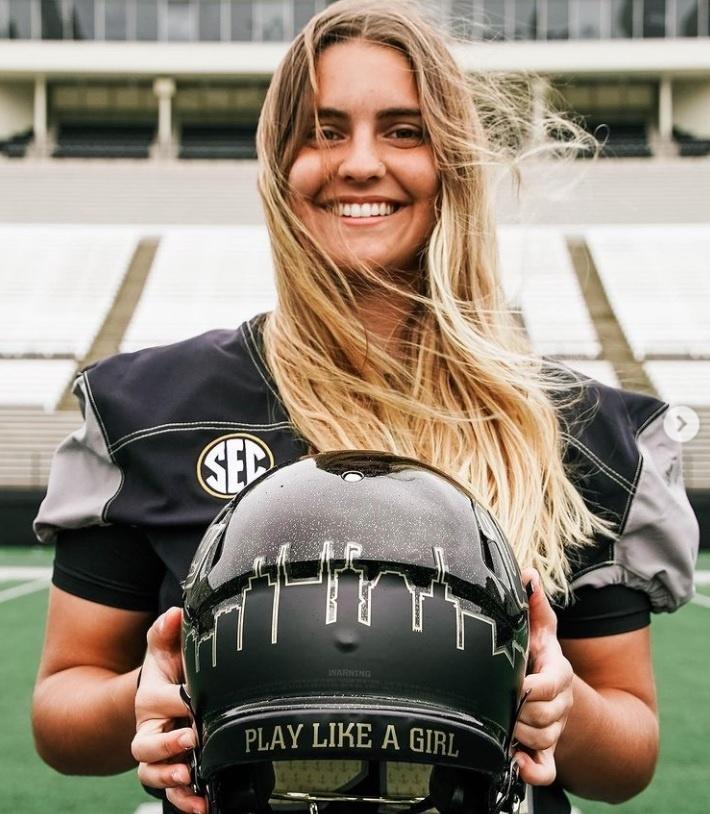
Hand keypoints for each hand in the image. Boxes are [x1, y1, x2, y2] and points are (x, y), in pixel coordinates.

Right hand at [131, 607, 207, 813]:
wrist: (161, 694)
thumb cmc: (166, 670)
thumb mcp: (165, 647)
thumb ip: (167, 631)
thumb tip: (175, 615)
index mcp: (150, 698)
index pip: (163, 701)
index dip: (180, 703)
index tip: (196, 701)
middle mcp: (150, 729)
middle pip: (145, 746)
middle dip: (166, 746)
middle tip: (190, 739)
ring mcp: (159, 753)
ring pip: (151, 773)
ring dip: (169, 777)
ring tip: (189, 775)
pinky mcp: (170, 768)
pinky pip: (169, 790)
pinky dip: (184, 800)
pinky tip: (202, 804)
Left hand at [512, 569, 573, 785]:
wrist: (555, 693)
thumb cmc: (540, 657)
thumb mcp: (539, 630)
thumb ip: (534, 604)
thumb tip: (527, 574)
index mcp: (558, 672)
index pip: (554, 683)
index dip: (535, 687)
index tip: (519, 685)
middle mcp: (560, 703)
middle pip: (545, 716)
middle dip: (520, 711)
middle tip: (503, 702)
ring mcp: (555, 729)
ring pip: (542, 741)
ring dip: (520, 736)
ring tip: (505, 723)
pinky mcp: (548, 752)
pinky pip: (546, 770)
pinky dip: (532, 770)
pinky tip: (517, 764)